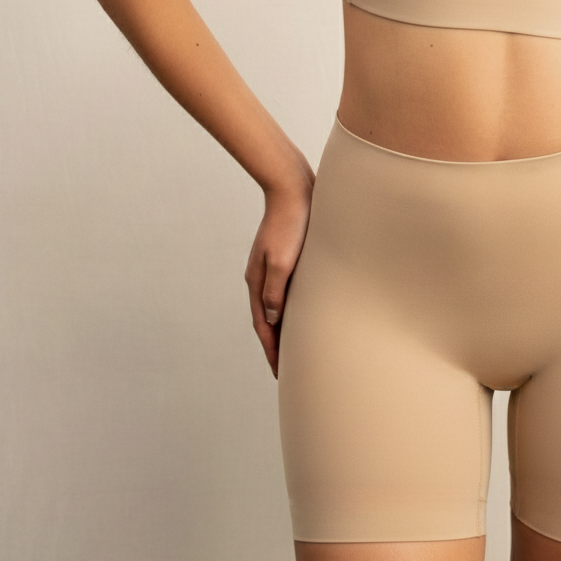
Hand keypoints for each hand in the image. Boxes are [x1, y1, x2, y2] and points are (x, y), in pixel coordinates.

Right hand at [244, 179, 313, 377]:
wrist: (294, 187)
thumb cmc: (291, 222)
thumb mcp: (283, 260)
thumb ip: (276, 291)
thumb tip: (272, 321)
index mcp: (258, 280)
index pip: (263, 325)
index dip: (272, 350)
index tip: (279, 373)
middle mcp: (261, 276)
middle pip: (267, 319)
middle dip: (275, 345)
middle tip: (287, 368)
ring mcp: (272, 266)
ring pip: (276, 306)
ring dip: (282, 327)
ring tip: (295, 345)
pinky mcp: (285, 257)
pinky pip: (285, 291)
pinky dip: (290, 307)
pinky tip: (303, 310)